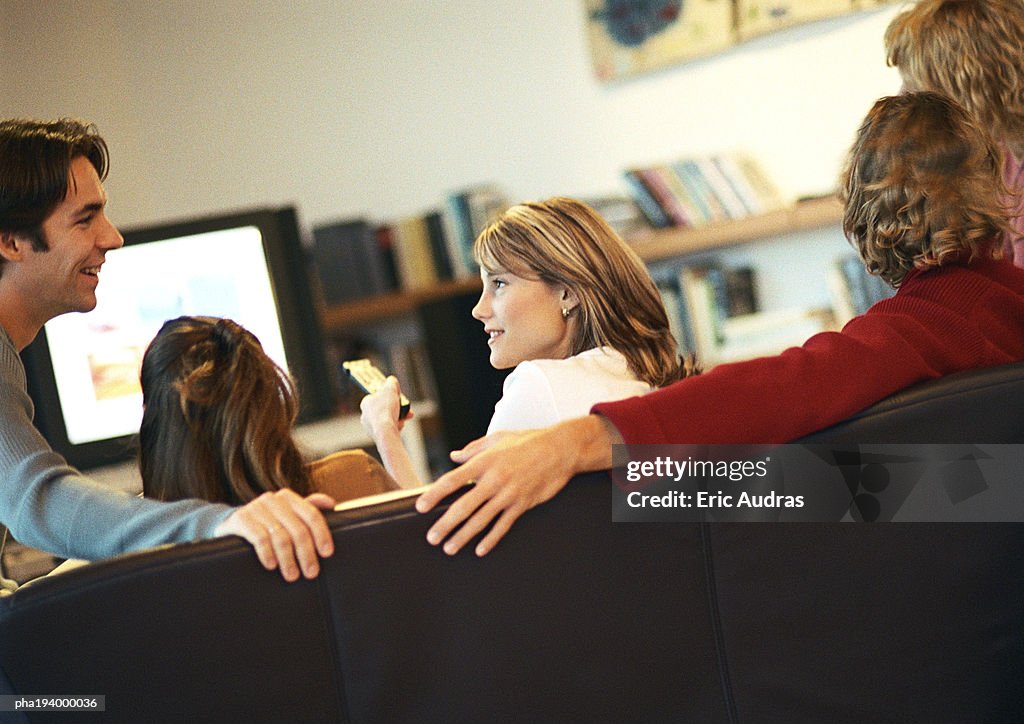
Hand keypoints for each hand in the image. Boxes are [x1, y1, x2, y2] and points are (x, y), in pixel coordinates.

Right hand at [214, 488, 335, 581]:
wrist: (230, 524)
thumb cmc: (266, 522)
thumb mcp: (286, 513)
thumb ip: (308, 507)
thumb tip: (331, 503)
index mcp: (289, 498)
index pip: (311, 515)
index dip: (321, 534)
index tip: (327, 554)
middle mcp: (274, 499)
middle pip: (297, 529)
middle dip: (306, 554)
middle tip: (311, 572)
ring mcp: (256, 508)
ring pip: (280, 536)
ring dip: (288, 559)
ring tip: (292, 575)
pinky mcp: (241, 519)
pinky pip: (259, 538)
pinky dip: (267, 554)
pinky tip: (271, 566)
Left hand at [360, 376, 411, 440]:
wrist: (385, 432)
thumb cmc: (385, 410)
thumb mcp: (390, 389)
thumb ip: (391, 383)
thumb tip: (391, 380)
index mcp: (365, 403)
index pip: (377, 396)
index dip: (388, 395)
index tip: (396, 395)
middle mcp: (365, 416)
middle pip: (384, 408)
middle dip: (397, 407)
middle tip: (405, 407)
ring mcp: (370, 427)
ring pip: (387, 419)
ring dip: (398, 416)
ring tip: (407, 416)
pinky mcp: (377, 436)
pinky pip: (389, 429)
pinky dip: (396, 426)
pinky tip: (401, 425)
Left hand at [415, 416, 616, 556]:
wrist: (560, 449)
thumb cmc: (528, 440)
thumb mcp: (498, 439)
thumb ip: (473, 449)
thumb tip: (454, 456)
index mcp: (484, 461)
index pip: (452, 481)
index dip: (434, 495)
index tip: (420, 507)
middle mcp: (494, 480)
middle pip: (463, 506)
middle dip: (445, 524)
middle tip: (431, 538)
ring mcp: (509, 494)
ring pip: (481, 520)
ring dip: (463, 536)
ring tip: (449, 548)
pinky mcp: (523, 504)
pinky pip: (504, 525)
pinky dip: (491, 539)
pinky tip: (480, 549)